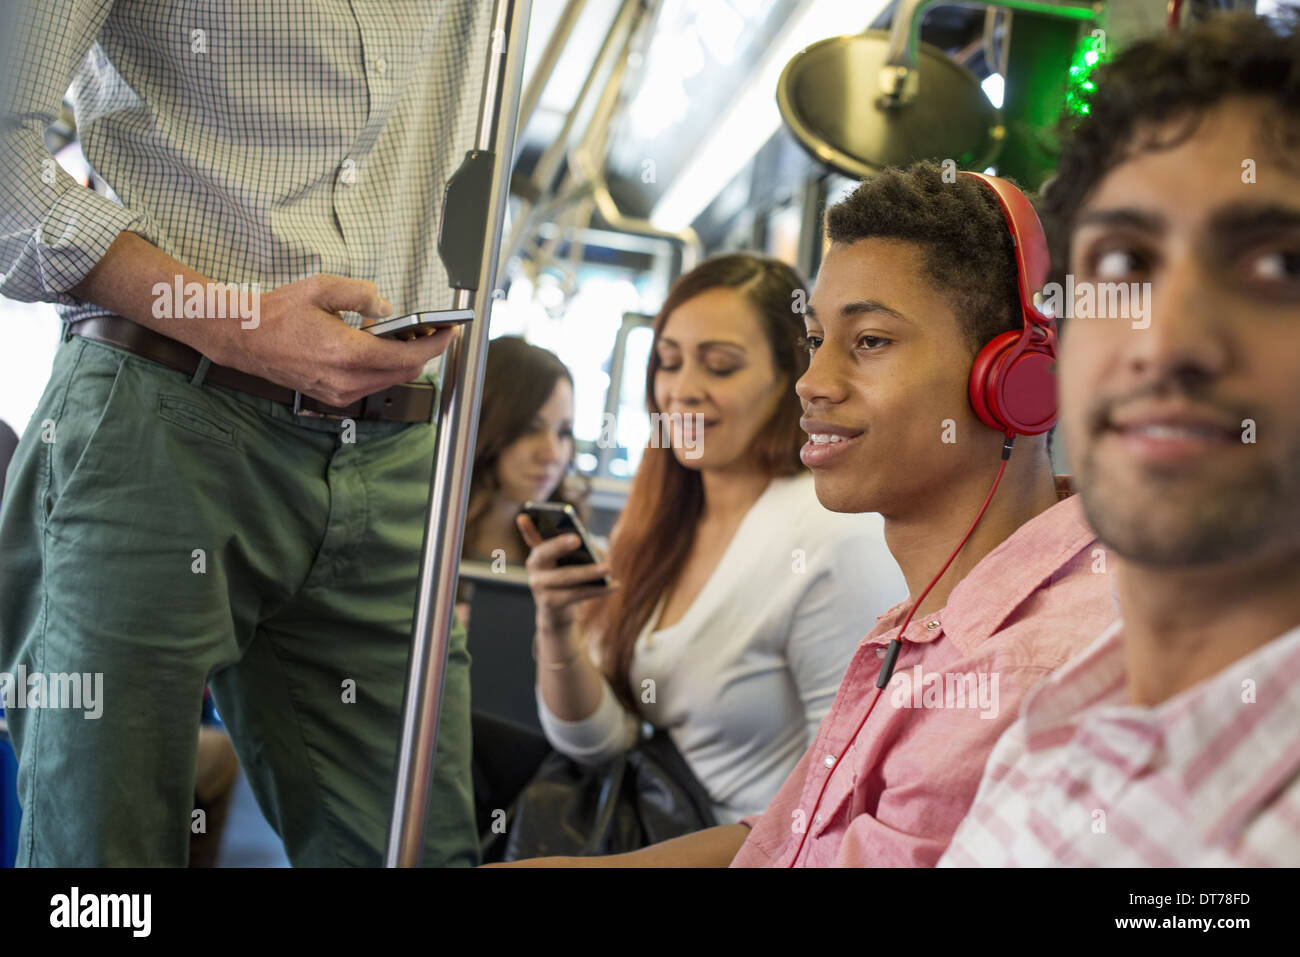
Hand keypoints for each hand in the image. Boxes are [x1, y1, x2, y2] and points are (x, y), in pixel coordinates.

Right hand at [209, 275, 456, 404]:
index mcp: (346, 353)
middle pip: (405, 372)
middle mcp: (345, 379)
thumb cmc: (278, 313)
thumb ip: (361, 294)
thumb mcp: (322, 288)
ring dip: (404, 361)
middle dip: (425, 352)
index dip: (435, 344)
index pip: (407, 356)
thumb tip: (388, 307)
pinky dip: (384, 368)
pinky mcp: (334, 396)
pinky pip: (372, 386)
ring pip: (390, 381)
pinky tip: (381, 348)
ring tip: (408, 336)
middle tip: (432, 331)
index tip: (450, 332)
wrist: (244, 339)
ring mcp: (339, 392)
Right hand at [517, 513, 615, 635]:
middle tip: (577, 538)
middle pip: (545, 553)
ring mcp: (539, 586)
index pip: (531, 537)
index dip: (527, 528)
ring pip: (565, 577)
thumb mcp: (573, 563)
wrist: (557, 614)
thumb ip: (583, 551)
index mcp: (539, 553)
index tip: (523, 516)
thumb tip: (599, 554)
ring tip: (609, 567)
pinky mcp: (550, 603)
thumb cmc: (568, 580)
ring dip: (589, 572)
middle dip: (560, 544)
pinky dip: (598, 590)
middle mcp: (534, 567)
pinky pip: (576, 594)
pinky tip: (616, 585)